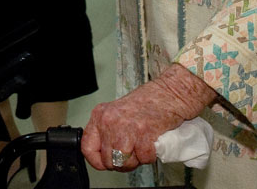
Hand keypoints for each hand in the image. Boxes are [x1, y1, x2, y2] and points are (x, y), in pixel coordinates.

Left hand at [80, 64, 215, 171]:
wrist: (169, 93)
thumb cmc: (147, 104)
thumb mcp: (118, 114)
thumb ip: (108, 133)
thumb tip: (104, 158)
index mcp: (100, 115)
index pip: (87, 147)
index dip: (97, 161)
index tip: (107, 163)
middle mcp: (109, 120)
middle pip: (108, 160)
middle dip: (122, 163)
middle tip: (133, 151)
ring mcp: (125, 127)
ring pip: (123, 162)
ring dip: (136, 160)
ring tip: (142, 145)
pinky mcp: (143, 133)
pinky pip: (143, 158)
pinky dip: (150, 155)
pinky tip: (152, 142)